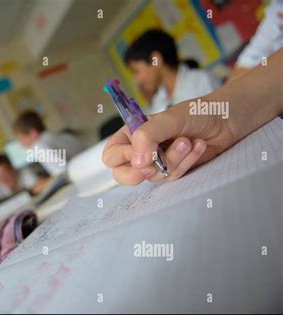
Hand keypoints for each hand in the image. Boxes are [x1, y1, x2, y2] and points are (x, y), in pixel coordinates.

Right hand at [102, 97, 237, 184]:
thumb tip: (136, 162)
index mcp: (131, 134)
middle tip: (154, 164)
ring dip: (173, 160)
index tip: (144, 153)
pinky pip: (172, 177)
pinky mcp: (174, 171)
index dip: (124, 157)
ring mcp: (157, 163)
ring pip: (153, 176)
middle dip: (142, 171)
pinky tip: (198, 146)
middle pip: (123, 174)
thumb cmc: (196, 113)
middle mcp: (140, 150)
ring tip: (188, 142)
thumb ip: (147, 137)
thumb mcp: (168, 120)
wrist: (227, 119)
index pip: (112, 155)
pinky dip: (186, 163)